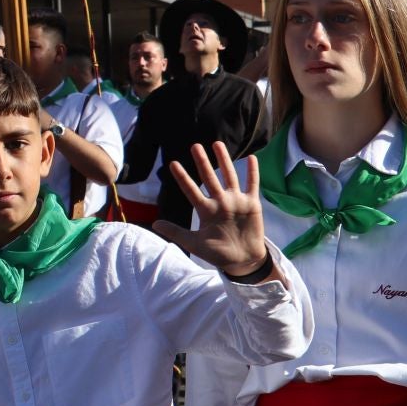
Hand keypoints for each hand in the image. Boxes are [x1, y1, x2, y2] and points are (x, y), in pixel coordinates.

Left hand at [154, 143, 268, 277]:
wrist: (243, 261)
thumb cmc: (218, 252)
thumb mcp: (194, 244)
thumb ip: (176, 232)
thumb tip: (154, 224)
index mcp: (205, 210)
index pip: (191, 190)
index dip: (182, 177)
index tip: (173, 164)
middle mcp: (220, 202)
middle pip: (209, 178)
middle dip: (202, 162)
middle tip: (194, 146)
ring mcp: (236, 201)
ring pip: (229, 176)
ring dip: (224, 161)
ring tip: (217, 144)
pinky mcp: (252, 204)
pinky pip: (252, 185)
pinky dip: (252, 172)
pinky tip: (251, 157)